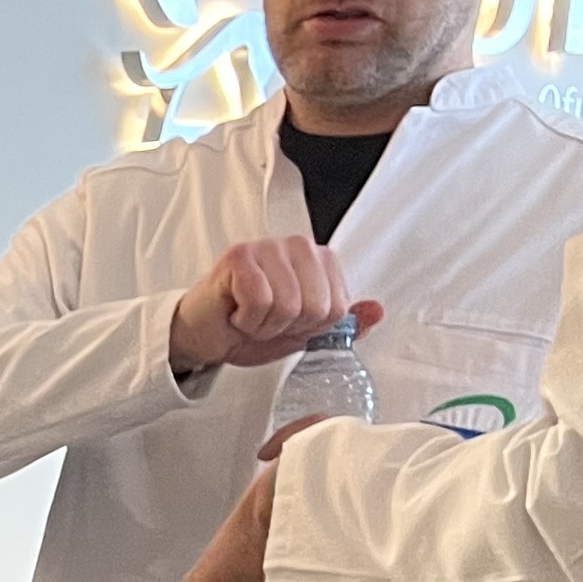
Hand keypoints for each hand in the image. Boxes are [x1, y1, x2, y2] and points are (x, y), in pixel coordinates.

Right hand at [169, 238, 383, 376]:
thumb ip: (342, 323)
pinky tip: (236, 312)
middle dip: (287, 327)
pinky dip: (246, 319)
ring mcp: (267, 246)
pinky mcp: (239, 256)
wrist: (205, 336)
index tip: (287, 323)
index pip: (339, 307)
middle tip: (265, 321)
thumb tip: (377, 311)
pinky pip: (260, 300)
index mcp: (319, 259)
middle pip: (316, 306)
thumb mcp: (303, 333)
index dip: (310, 328)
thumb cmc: (248, 328)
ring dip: (264, 325)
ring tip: (249, 317)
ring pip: (288, 305)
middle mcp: (297, 245)